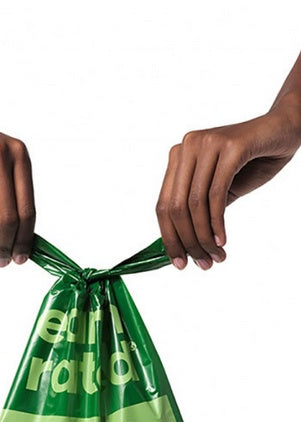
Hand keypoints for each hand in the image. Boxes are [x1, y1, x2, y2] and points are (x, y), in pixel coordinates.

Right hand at [0, 110, 35, 266]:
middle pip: (11, 216)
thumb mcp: (0, 158)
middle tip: (2, 262)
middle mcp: (2, 156)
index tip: (22, 257)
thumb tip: (22, 235)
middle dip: (8, 245)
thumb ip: (12, 189)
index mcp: (20, 155)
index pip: (29, 207)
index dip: (26, 237)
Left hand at [156, 98, 300, 269]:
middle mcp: (187, 147)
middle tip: (202, 264)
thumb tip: (183, 243)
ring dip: (204, 237)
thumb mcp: (219, 189)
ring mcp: (207, 143)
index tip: (179, 263)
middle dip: (187, 241)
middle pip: (175, 206)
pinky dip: (217, 222)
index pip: (163, 204)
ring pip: (194, 203)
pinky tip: (222, 240)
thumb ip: (199, 210)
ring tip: (215, 256)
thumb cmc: (251, 161)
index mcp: (179, 157)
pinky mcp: (230, 146)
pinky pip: (216, 193)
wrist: (284, 130)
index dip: (169, 237)